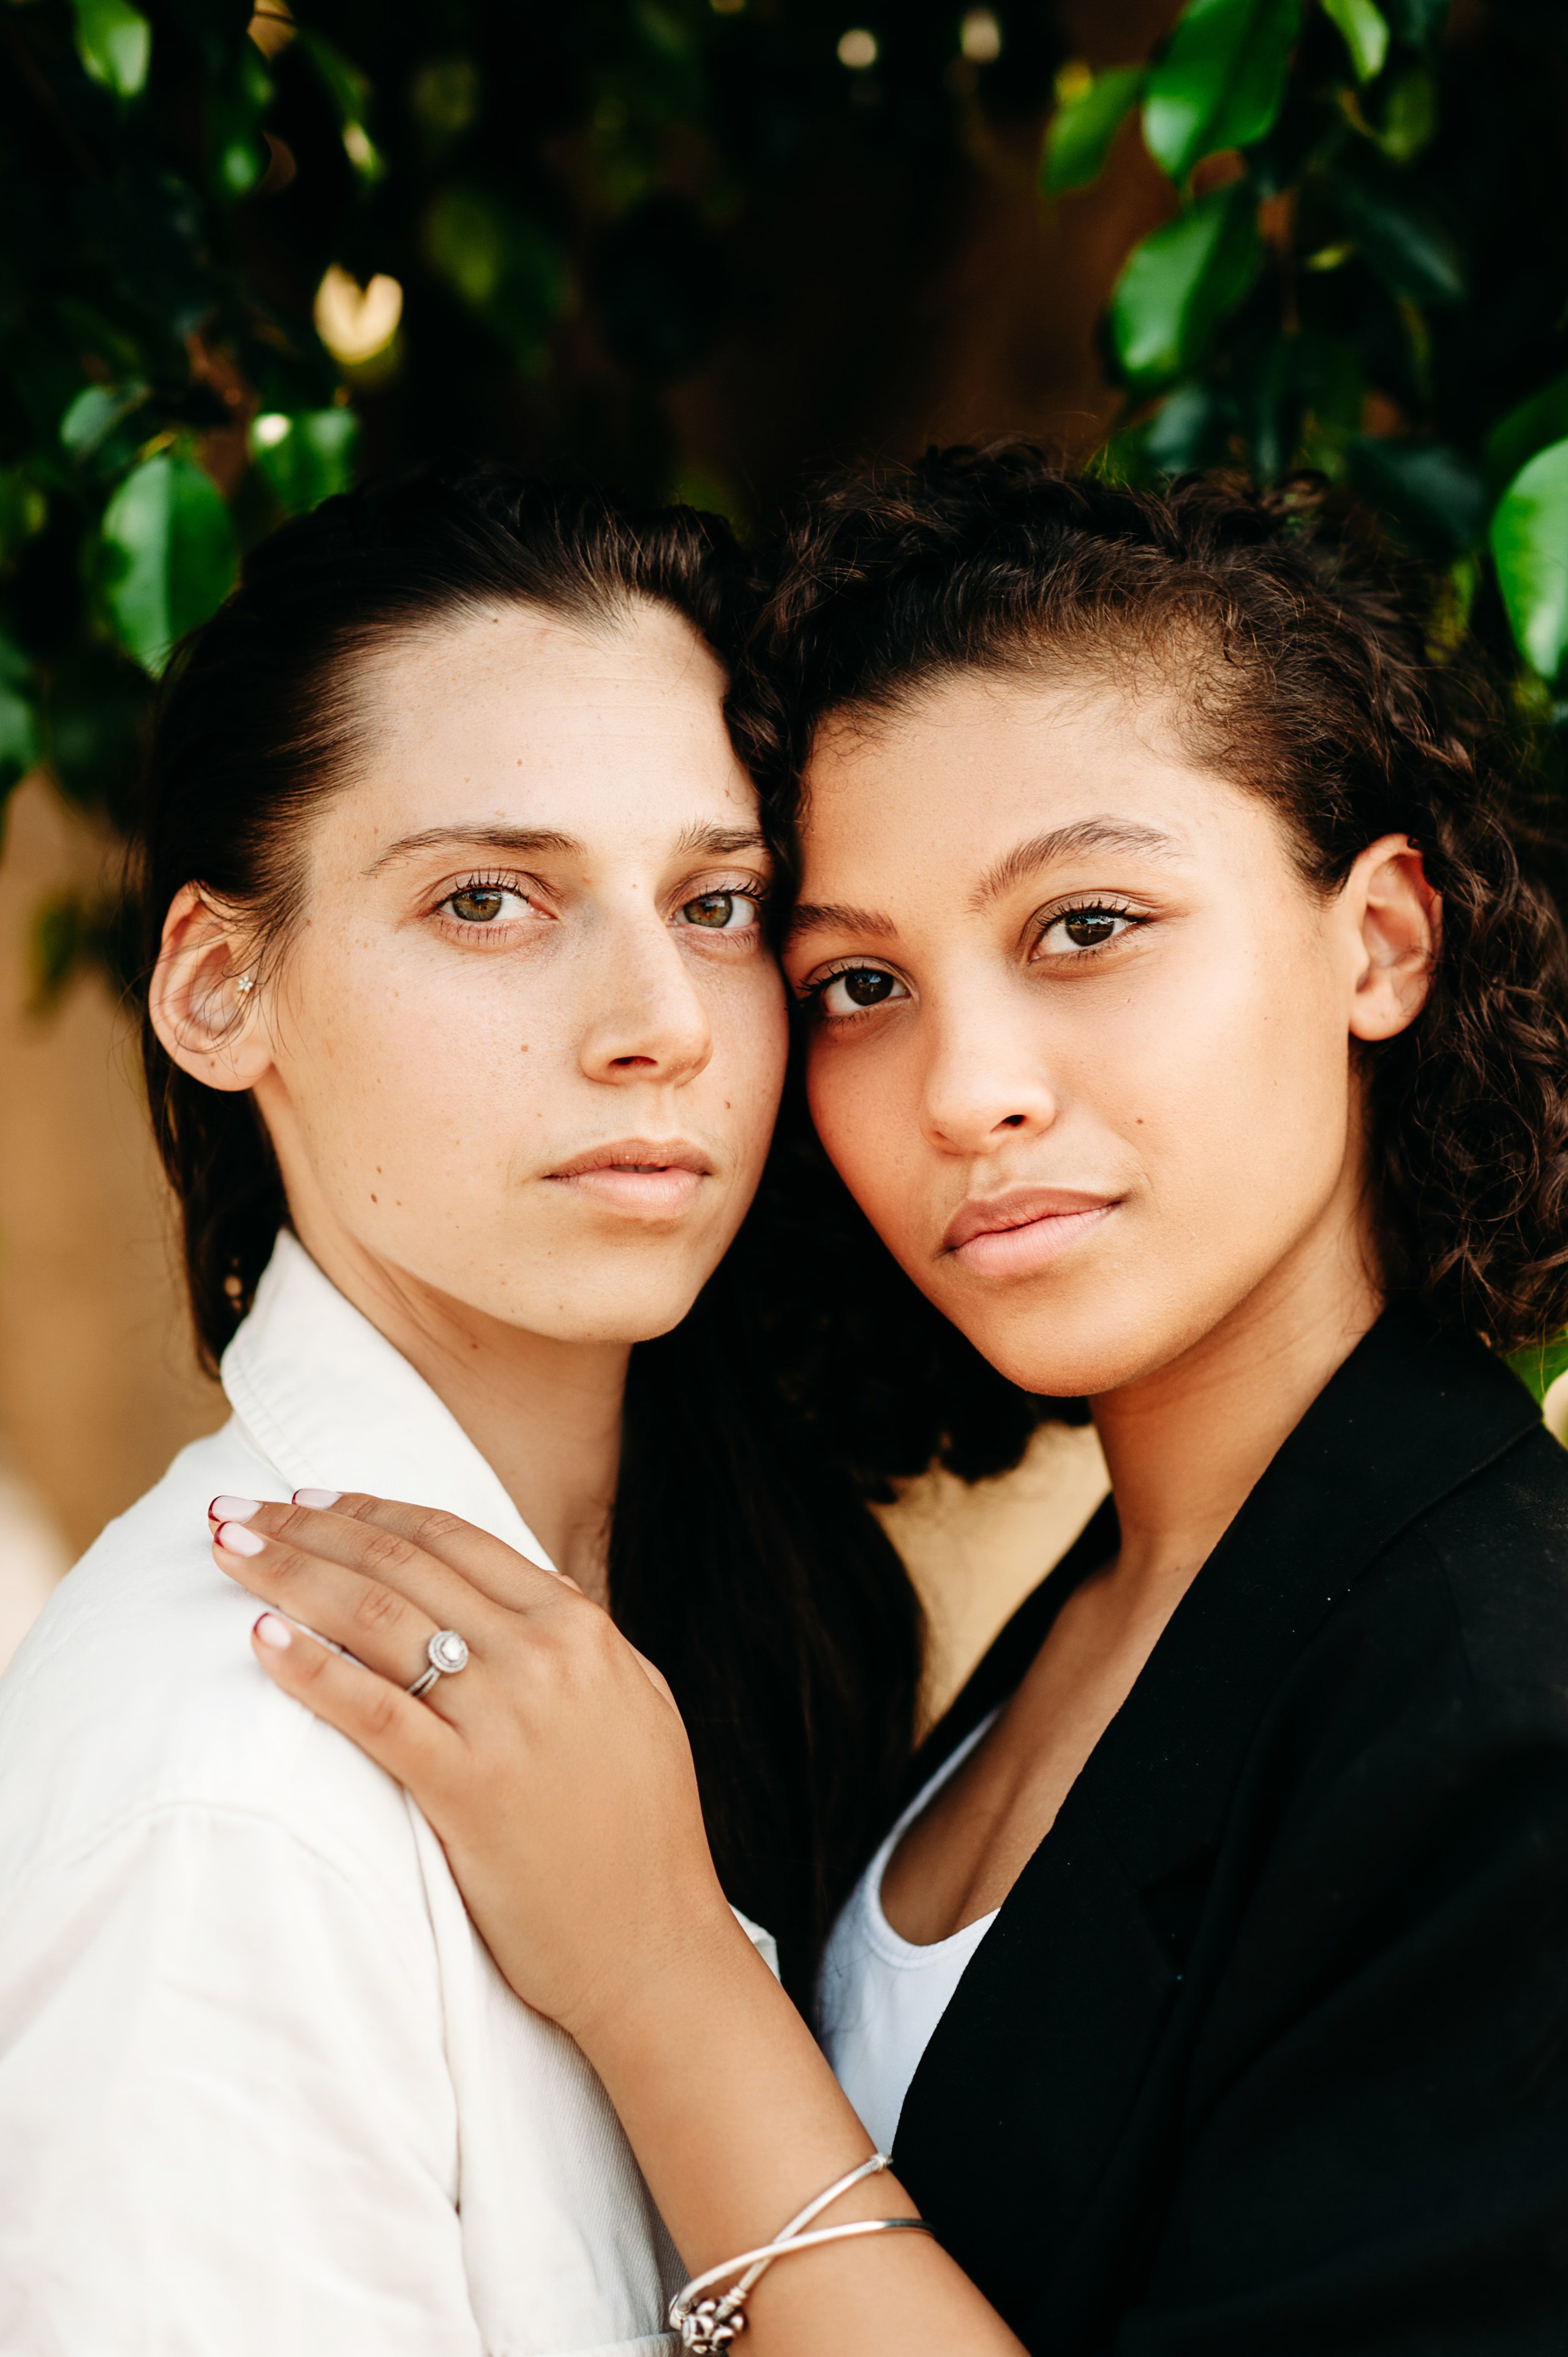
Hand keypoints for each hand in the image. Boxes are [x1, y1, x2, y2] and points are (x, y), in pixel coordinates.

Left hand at [207, 1492, 750, 2043]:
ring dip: (291, 1575)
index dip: (370, 1511)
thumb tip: (528, 1593)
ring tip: (228, 1550)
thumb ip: (578, 1644)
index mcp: (581, 1629)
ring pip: (378, 1619)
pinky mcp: (468, 1789)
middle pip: (401, 1565)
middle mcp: (544, 1657)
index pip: (454, 1539)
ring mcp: (507, 1721)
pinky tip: (261, 1639)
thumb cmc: (645, 1836)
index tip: (308, 1500)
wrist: (655, 1949)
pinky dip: (311, 1669)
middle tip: (239, 1509)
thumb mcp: (635, 1703)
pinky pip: (373, 1711)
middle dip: (309, 1528)